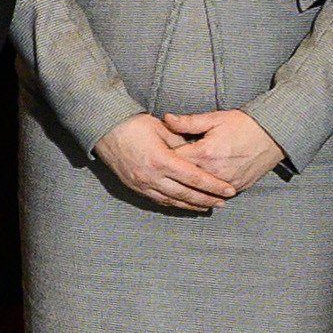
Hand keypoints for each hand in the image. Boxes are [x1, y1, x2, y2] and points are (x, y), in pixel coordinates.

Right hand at [95, 114, 229, 212]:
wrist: (103, 129)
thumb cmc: (133, 125)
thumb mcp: (162, 128)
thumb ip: (182, 142)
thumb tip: (198, 152)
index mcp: (161, 160)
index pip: (194, 178)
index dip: (213, 186)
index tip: (228, 190)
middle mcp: (152, 176)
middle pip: (186, 194)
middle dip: (207, 199)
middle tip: (223, 203)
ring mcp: (142, 184)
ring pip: (172, 201)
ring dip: (192, 205)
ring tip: (208, 206)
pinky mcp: (135, 187)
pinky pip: (158, 200)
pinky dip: (174, 204)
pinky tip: (184, 205)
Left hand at [164, 109, 285, 197]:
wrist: (275, 135)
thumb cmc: (244, 124)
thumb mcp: (215, 118)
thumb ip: (189, 122)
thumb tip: (166, 119)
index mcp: (205, 153)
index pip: (173, 160)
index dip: (163, 156)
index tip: (157, 152)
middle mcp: (215, 172)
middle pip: (183, 178)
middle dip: (172, 173)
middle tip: (162, 168)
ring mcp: (227, 183)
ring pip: (198, 190)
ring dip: (187, 185)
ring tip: (174, 180)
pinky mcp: (237, 188)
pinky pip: (214, 194)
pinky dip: (204, 191)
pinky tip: (195, 188)